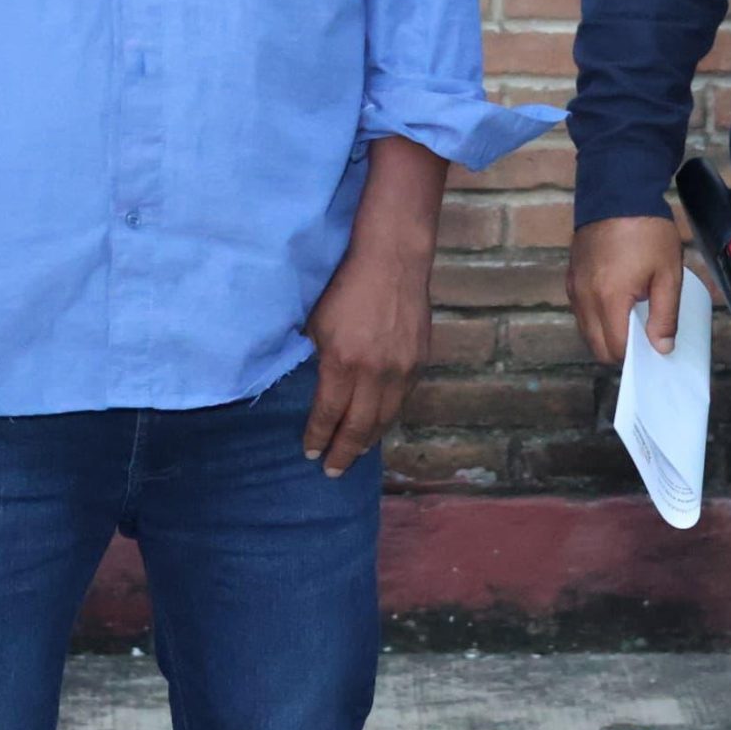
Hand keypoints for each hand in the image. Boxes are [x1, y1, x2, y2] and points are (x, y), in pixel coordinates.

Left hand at [302, 237, 433, 476]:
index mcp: (343, 362)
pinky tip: (377, 423)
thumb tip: (311, 385)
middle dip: (344, 452)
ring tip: (354, 453)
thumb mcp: (317, 322)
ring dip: (368, 440)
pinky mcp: (420, 362)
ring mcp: (401, 369)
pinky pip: (402, 400)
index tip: (310, 453)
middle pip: (359, 427)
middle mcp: (375, 372)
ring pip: (385, 418)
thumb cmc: (345, 286)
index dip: (319, 437)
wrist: (392, 260)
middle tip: (332, 470)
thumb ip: (316, 358)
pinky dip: (387, 417)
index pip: (329, 414)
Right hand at [568, 215, 685, 363]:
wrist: (618, 191)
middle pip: (596, 346)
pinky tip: (616, 302)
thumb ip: (665, 315)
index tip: (653, 346)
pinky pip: (580, 310)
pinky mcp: (571, 275)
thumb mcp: (668, 273)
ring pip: (586, 330)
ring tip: (632, 317)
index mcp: (609, 298)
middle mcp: (584, 297)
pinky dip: (595, 316)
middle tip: (644, 336)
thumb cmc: (647, 231)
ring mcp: (574, 286)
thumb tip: (661, 348)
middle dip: (620, 350)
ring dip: (606, 333)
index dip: (636, 355)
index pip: (616, 349)